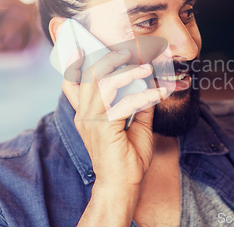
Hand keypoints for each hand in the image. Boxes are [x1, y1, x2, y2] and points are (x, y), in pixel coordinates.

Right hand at [62, 48, 165, 187]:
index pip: (72, 84)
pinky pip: (124, 102)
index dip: (74, 64)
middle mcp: (84, 114)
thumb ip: (140, 103)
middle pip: (88, 76)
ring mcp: (91, 120)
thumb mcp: (136, 125)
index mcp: (86, 113)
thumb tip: (150, 83)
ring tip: (146, 68)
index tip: (82, 48)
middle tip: (127, 51)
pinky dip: (145, 95)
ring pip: (104, 83)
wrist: (123, 185)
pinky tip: (160, 94)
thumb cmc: (127, 156)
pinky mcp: (103, 127)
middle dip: (108, 58)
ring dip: (128, 72)